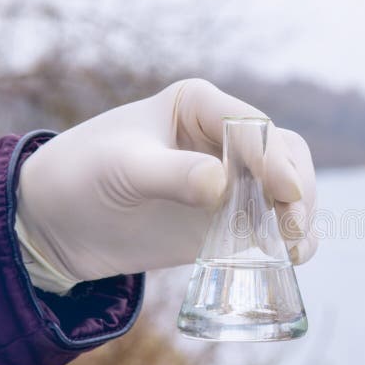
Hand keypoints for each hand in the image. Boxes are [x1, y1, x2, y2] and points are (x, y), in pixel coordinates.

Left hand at [15, 79, 317, 292]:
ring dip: (302, 214)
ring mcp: (235, 179)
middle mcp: (227, 139)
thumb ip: (171, 174)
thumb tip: (222, 186)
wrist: (63, 223)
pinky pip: (277, 224)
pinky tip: (293, 258)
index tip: (285, 193)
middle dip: (297, 188)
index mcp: (202, 106)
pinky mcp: (234, 217)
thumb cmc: (83, 176)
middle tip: (293, 226)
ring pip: (291, 188)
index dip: (273, 158)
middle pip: (285, 154)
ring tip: (295, 247)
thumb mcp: (122, 168)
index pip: (252, 126)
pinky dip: (293, 240)